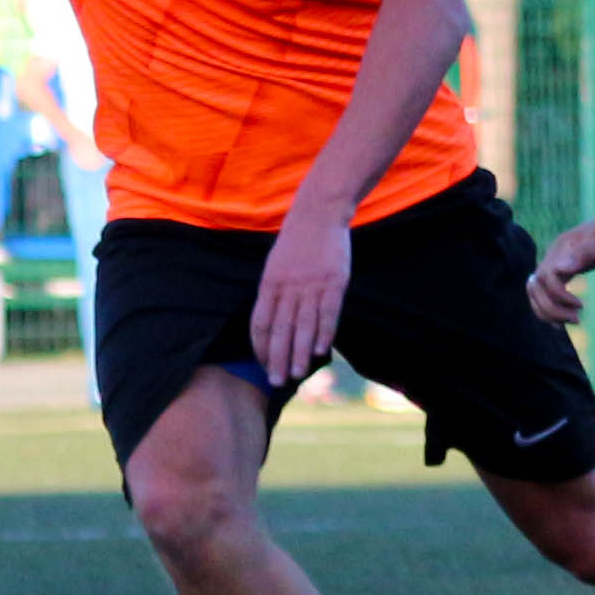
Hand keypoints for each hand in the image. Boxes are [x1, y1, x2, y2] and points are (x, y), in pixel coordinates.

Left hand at [248, 204, 354, 384]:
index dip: (260, 346)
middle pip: (280, 329)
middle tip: (276, 381)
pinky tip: (323, 351)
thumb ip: (274, 293)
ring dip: (300, 353)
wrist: (319, 213)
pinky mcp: (334, 281)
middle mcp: (288, 287)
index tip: (263, 364)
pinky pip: (328, 313)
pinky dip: (325, 333)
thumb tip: (273, 323)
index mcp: (269, 284)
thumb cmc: (297, 242)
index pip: (260, 322)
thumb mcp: (276, 265)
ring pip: (304, 326)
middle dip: (277, 358)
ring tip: (298, 373)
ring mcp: (311, 285)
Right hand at [528, 201, 594, 327]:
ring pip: (538, 290)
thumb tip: (560, 269)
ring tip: (572, 321)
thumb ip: (584, 255)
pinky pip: (550, 288)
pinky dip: (553, 305)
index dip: (558, 297)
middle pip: (536, 287)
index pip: (545, 280)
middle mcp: (556, 254)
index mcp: (564, 248)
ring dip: (548, 310)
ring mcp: (559, 260)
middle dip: (551, 309)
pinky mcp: (567, 266)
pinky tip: (568, 316)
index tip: (581, 306)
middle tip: (576, 320)